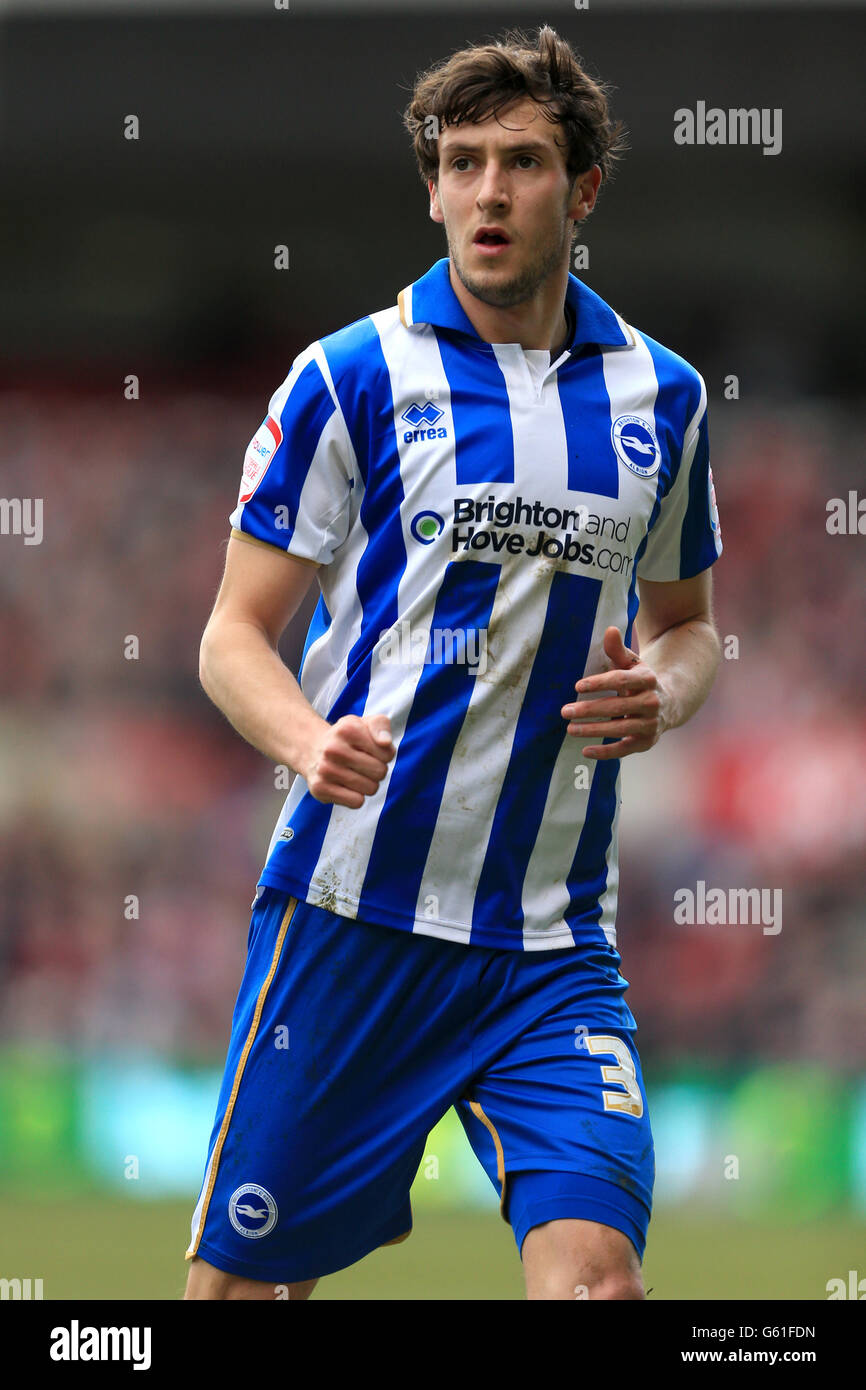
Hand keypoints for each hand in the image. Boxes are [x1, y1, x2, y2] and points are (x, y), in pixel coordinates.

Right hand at [303, 713, 395, 807]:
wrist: (312, 749)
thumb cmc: (346, 738)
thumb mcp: (365, 723)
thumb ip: (381, 726)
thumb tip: (385, 743)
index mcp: (347, 729)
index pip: (388, 754)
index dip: (385, 755)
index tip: (372, 751)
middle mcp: (333, 749)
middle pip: (380, 772)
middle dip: (377, 770)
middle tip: (363, 764)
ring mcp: (325, 770)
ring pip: (370, 789)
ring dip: (368, 784)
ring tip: (355, 774)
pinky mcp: (320, 789)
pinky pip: (357, 802)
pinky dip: (357, 797)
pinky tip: (346, 786)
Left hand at [561, 626, 670, 760]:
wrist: (669, 704)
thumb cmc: (640, 680)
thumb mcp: (632, 663)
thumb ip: (618, 649)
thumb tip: (610, 629)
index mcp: (648, 680)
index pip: (622, 680)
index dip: (600, 683)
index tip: (577, 686)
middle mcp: (652, 703)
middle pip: (617, 707)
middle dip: (589, 710)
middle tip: (565, 711)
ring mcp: (650, 724)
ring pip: (620, 729)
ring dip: (593, 731)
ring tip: (570, 729)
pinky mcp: (646, 742)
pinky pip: (624, 749)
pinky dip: (606, 752)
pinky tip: (585, 751)